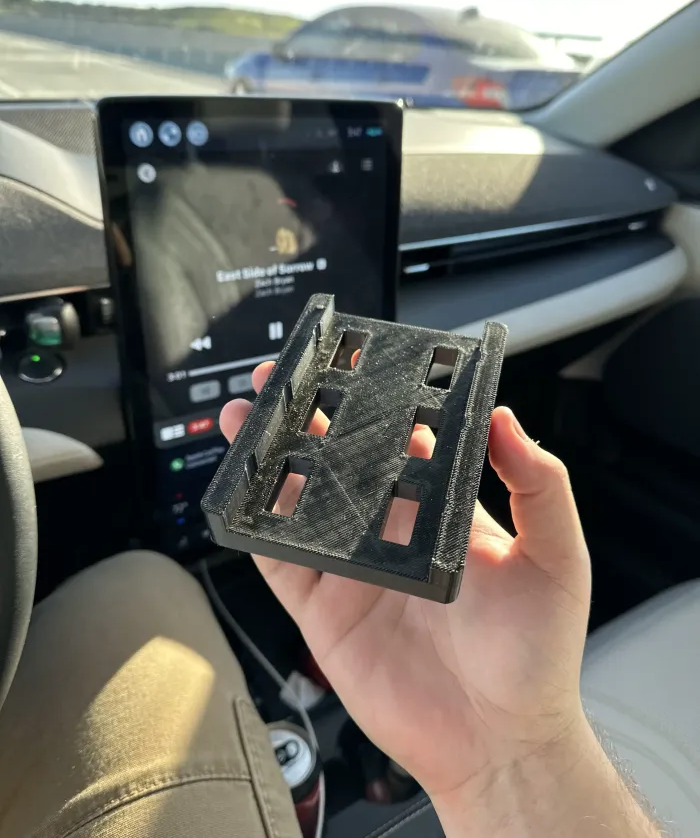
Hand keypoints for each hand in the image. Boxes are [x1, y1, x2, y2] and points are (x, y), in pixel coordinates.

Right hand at [220, 361, 591, 803]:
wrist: (498, 742)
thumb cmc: (535, 656)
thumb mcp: (556, 559)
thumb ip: (538, 486)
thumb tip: (506, 419)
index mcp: (440, 510)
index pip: (401, 439)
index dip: (377, 401)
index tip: (356, 364)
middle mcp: (390, 531)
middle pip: (338, 460)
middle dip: (307, 418)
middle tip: (281, 379)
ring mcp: (352, 568)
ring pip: (299, 500)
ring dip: (271, 460)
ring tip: (247, 421)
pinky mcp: (323, 609)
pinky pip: (280, 559)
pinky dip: (255, 526)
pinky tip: (240, 493)